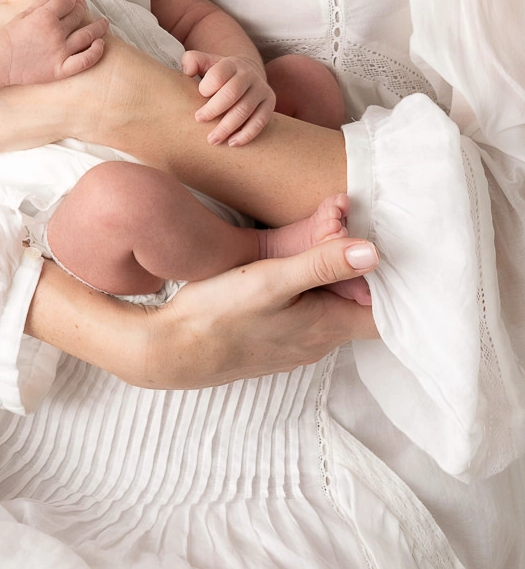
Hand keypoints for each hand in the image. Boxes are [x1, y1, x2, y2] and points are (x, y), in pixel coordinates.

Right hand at [0, 0, 107, 84]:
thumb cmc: (10, 36)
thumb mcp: (24, 14)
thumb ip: (44, 2)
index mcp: (44, 17)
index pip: (67, 1)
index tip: (69, 0)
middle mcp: (55, 33)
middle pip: (77, 15)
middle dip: (81, 8)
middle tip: (83, 7)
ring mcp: (60, 52)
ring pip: (87, 35)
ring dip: (98, 27)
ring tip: (104, 23)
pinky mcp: (61, 69)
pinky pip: (85, 61)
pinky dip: (96, 52)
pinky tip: (101, 44)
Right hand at [28, 234, 379, 389]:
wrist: (172, 349)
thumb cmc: (220, 313)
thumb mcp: (272, 281)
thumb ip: (322, 263)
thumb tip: (374, 252)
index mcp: (326, 327)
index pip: (386, 315)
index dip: (395, 283)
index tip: (389, 245)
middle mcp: (318, 341)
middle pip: (358, 304)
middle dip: (358, 265)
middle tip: (346, 219)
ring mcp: (295, 343)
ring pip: (331, 305)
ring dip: (333, 271)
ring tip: (326, 226)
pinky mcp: (274, 339)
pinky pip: (307, 311)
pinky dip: (311, 285)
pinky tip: (294, 261)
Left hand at [182, 50, 274, 145]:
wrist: (248, 76)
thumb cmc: (219, 75)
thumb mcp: (205, 63)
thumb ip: (192, 61)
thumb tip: (188, 72)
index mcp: (231, 63)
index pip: (218, 74)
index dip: (206, 87)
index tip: (198, 96)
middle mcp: (249, 74)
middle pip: (231, 93)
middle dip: (213, 109)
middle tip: (199, 120)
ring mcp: (261, 89)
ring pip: (245, 110)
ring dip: (227, 127)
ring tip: (212, 140)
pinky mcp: (269, 103)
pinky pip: (260, 121)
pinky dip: (246, 134)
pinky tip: (232, 143)